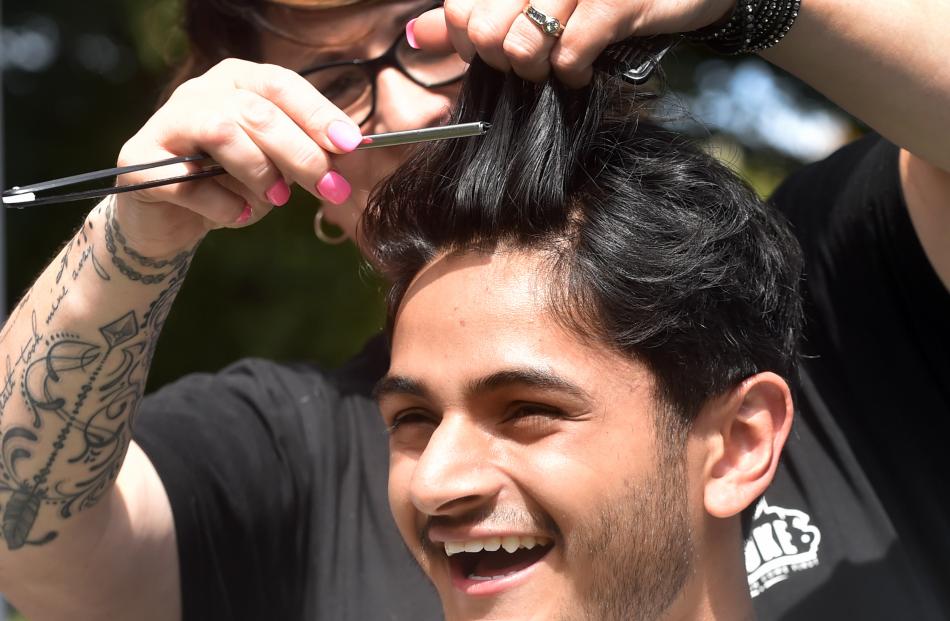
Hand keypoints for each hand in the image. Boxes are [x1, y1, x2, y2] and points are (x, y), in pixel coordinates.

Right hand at [114, 59, 362, 256]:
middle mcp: (200, 91)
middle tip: (330, 188)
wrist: (169, 221)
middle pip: (258, 112)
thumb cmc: (231, 185)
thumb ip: (304, 154)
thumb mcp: (276, 166)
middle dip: (302, 153)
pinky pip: (189, 183)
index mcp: (238, 81)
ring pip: (223, 132)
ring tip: (276, 201)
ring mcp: (165, 123)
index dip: (318, 114)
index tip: (350, 145)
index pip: (282, 85)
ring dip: (259, 173)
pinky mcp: (138, 162)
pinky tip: (238, 217)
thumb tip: (345, 159)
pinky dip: (223, 207)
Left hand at [411, 0, 733, 86]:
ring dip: (539, 71)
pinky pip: (570, 55)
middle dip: (504, 62)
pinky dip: (572, 75)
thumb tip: (421, 34)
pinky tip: (583, 72)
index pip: (461, 8)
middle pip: (485, 32)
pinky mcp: (616, 2)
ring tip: (558, 66)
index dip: (469, 42)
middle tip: (533, 61)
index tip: (494, 49)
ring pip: (522, 47)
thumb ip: (473, 13)